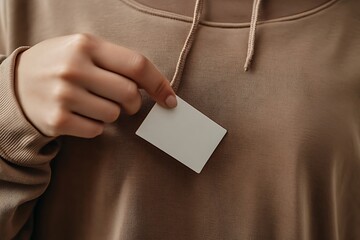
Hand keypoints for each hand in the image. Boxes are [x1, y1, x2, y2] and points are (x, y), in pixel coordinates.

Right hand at [15, 34, 176, 137]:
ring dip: (111, 113)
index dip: (159, 84)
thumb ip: (116, 63)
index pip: (136, 65)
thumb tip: (156, 88)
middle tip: (124, 101)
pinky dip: (95, 126)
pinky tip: (80, 114)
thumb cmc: (60, 64)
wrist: (15, 84)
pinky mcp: (57, 120)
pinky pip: (96, 130)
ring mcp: (64, 95)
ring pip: (114, 114)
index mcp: (86, 45)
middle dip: (133, 102)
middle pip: (129, 93)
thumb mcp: (83, 50)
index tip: (170, 99)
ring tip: (91, 103)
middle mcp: (74, 68)